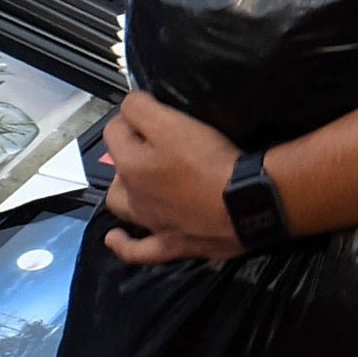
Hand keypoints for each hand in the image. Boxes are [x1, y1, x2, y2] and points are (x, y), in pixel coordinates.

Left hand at [94, 91, 240, 259]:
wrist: (243, 203)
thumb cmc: (208, 160)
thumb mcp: (172, 122)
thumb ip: (141, 109)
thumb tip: (127, 106)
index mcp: (130, 165)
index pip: (114, 130)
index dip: (131, 115)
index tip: (152, 109)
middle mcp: (134, 196)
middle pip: (117, 169)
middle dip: (127, 152)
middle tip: (154, 142)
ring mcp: (151, 223)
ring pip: (123, 206)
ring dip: (125, 192)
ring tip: (136, 182)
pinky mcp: (171, 245)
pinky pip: (137, 250)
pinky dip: (124, 244)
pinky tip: (116, 239)